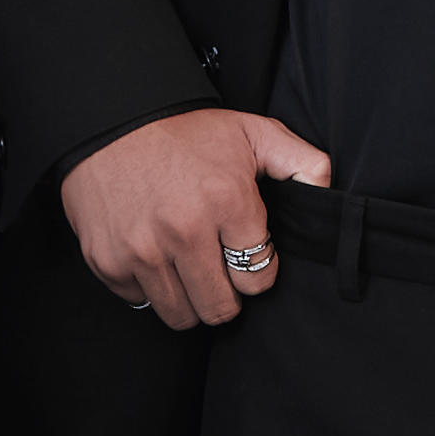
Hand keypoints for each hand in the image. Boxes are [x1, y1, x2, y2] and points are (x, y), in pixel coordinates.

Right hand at [60, 108, 334, 329]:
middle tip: (219, 273)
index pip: (258, 278)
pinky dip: (148, 287)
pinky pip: (140, 301)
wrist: (110, 120)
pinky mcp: (108, 261)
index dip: (257, 270)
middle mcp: (183, 231)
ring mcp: (142, 250)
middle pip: (221, 309)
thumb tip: (326, 193)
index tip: (246, 257)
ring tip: (188, 270)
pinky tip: (153, 258)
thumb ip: (301, 161)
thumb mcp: (251, 132)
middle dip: (227, 296)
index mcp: (226, 201)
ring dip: (189, 299)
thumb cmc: (183, 131)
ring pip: (181, 315)